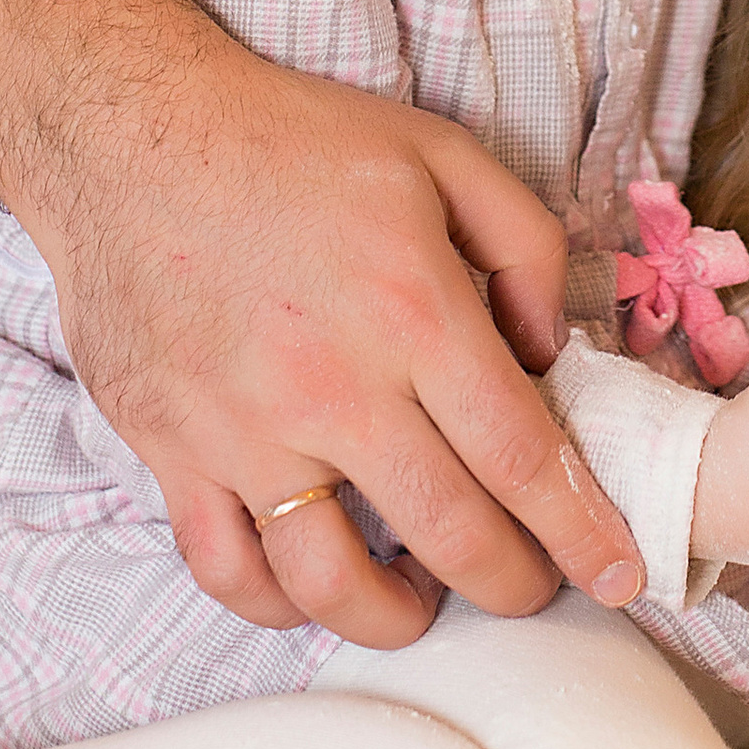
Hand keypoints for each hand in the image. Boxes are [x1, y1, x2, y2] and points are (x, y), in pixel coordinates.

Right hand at [27, 39, 644, 647]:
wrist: (131, 131)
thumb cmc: (290, 140)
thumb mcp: (442, 153)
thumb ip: (526, 245)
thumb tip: (549, 351)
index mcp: (413, 311)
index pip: (522, 459)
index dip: (581, 532)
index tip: (617, 572)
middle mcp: (333, 388)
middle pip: (450, 535)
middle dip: (514, 584)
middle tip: (534, 586)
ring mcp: (244, 431)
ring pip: (333, 583)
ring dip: (398, 617)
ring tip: (426, 598)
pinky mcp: (172, 451)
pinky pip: (227, 569)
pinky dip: (279, 604)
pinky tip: (317, 581)